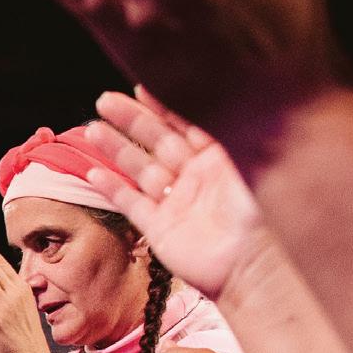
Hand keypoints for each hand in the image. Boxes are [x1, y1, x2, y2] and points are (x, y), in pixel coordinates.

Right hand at [78, 89, 264, 300]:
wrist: (253, 265)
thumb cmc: (260, 213)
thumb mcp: (248, 162)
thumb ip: (225, 132)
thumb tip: (210, 99)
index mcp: (221, 159)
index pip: (186, 125)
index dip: (163, 106)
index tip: (140, 87)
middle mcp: (196, 178)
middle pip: (157, 142)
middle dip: (131, 120)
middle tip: (104, 101)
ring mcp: (176, 203)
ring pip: (139, 169)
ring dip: (116, 149)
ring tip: (93, 129)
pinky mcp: (159, 228)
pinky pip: (131, 204)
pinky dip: (112, 189)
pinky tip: (94, 172)